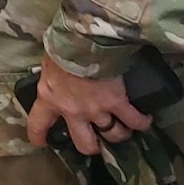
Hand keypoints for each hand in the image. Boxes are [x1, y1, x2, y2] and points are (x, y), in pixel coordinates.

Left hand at [27, 54, 151, 156]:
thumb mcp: (48, 61)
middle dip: (92, 145)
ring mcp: (96, 109)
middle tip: (96, 139)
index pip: (38, 122)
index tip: (42, 142)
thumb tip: (53, 71)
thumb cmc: (61, 44)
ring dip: (119, 133)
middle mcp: (72, 110)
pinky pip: (133, 120)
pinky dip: (141, 122)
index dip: (39, 135)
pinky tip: (144, 119)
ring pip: (112, 135)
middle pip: (84, 143)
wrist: (82, 39)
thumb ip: (51, 74)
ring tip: (124, 129)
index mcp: (49, 97)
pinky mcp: (117, 102)